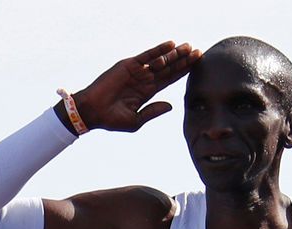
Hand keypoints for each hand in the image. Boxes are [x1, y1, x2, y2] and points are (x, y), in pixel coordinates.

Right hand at [72, 41, 200, 132]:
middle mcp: (144, 80)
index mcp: (147, 92)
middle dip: (183, 60)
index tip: (197, 65)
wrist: (92, 112)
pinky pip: (146, 56)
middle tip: (198, 52)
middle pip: (168, 68)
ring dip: (174, 54)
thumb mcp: (135, 120)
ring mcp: (137, 72)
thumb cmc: (111, 120)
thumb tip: (171, 106)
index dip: (183, 72)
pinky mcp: (128, 66)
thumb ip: (153, 111)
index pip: (169, 79)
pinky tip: (170, 45)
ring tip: (188, 47)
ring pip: (160, 61)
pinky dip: (158, 50)